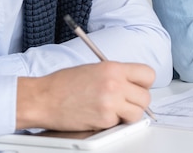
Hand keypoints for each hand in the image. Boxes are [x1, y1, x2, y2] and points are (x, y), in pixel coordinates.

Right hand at [16, 61, 154, 130]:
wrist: (44, 98)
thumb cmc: (64, 83)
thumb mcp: (95, 68)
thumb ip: (116, 74)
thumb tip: (133, 84)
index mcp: (113, 68)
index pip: (148, 74)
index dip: (145, 83)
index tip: (139, 87)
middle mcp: (115, 84)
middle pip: (146, 97)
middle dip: (138, 102)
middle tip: (126, 103)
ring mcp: (110, 103)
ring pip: (137, 114)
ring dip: (128, 115)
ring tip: (114, 110)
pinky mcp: (104, 120)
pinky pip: (119, 124)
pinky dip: (112, 122)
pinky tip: (99, 115)